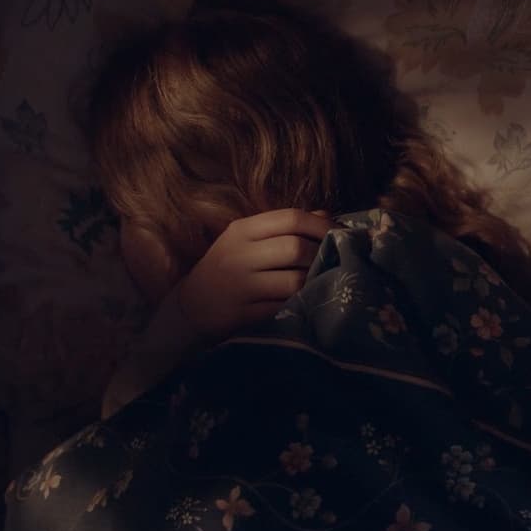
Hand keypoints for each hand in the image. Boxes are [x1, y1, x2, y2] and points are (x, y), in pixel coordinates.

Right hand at [175, 209, 333, 340]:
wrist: (191, 307)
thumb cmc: (228, 269)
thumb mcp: (249, 242)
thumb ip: (285, 227)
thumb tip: (326, 215)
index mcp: (242, 230)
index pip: (290, 218)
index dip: (321, 226)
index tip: (340, 234)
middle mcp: (238, 255)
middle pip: (295, 248)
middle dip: (321, 255)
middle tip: (334, 261)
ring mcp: (239, 287)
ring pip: (294, 282)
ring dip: (315, 282)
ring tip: (324, 281)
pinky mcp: (243, 315)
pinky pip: (285, 307)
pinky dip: (301, 304)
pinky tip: (308, 302)